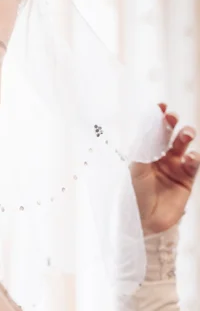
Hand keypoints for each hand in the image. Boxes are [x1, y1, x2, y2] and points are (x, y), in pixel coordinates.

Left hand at [130, 104, 198, 234]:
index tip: (161, 106)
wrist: (143, 220)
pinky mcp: (186, 181)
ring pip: (183, 148)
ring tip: (186, 134)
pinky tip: (190, 158)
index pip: (151, 132)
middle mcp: (159, 158)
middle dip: (172, 125)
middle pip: (169, 136)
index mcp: (144, 153)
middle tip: (172, 117)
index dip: (157, 119)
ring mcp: (174, 168)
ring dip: (185, 138)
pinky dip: (194, 159)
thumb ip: (144, 149)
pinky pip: (193, 165)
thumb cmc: (133, 194)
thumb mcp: (136, 169)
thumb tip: (150, 126)